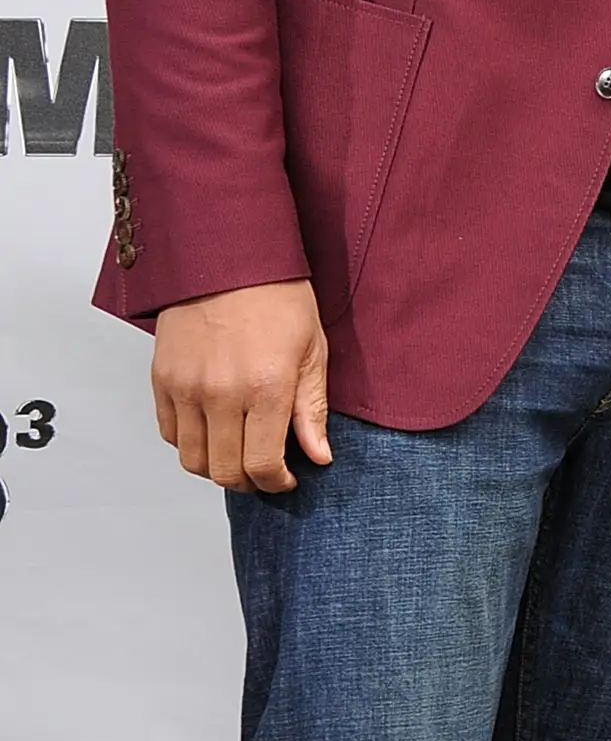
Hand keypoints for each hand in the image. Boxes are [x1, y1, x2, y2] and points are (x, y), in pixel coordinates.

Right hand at [152, 280, 331, 492]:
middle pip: (224, 470)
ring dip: (217, 467)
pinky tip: (214, 432)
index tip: (287, 479)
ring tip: (239, 455)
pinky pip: (170, 433)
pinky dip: (190, 443)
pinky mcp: (162, 380)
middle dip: (249, 482)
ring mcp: (185, 388)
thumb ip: (311, 409)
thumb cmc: (278, 297)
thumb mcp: (313, 351)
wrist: (228, 258)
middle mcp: (220, 393)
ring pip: (192, 459)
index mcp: (266, 387)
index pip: (263, 463)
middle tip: (265, 474)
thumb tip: (318, 455)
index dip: (276, 482)